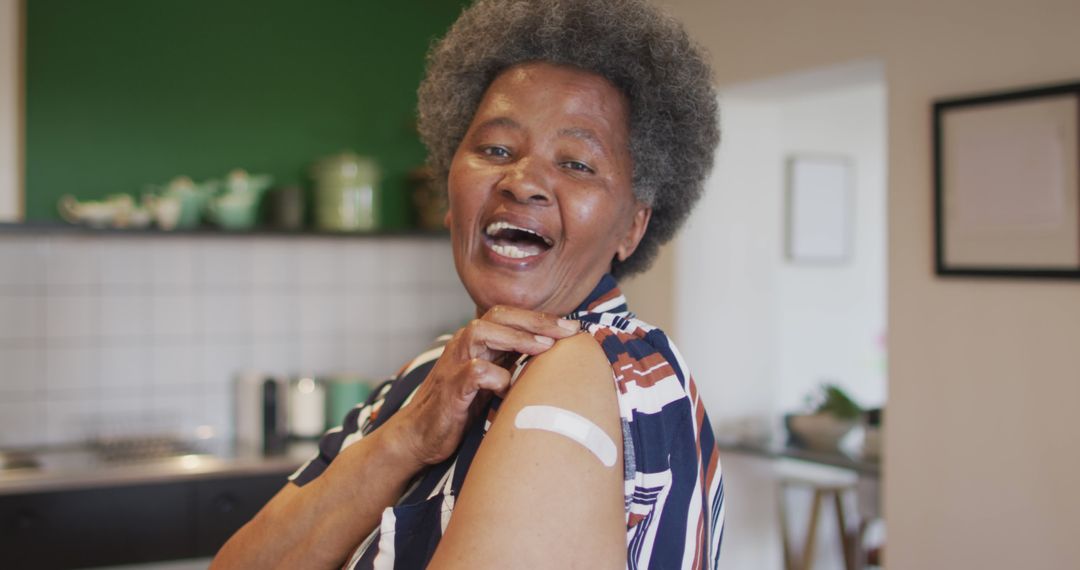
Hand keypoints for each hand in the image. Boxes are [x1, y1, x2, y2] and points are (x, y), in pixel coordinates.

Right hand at [384, 306, 579, 466]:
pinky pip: (474, 372)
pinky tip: (511, 388)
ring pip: (481, 333)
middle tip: (568, 329)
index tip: (572, 326)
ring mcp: (454, 365)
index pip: (508, 316)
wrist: (418, 436)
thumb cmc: (458, 408)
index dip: (540, 317)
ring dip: (516, 338)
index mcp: (475, 343)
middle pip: (498, 316)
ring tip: (545, 346)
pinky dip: (496, 377)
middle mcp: (463, 346)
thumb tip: (551, 358)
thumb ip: (509, 364)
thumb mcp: (488, 381)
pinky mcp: (450, 390)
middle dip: (536, 320)